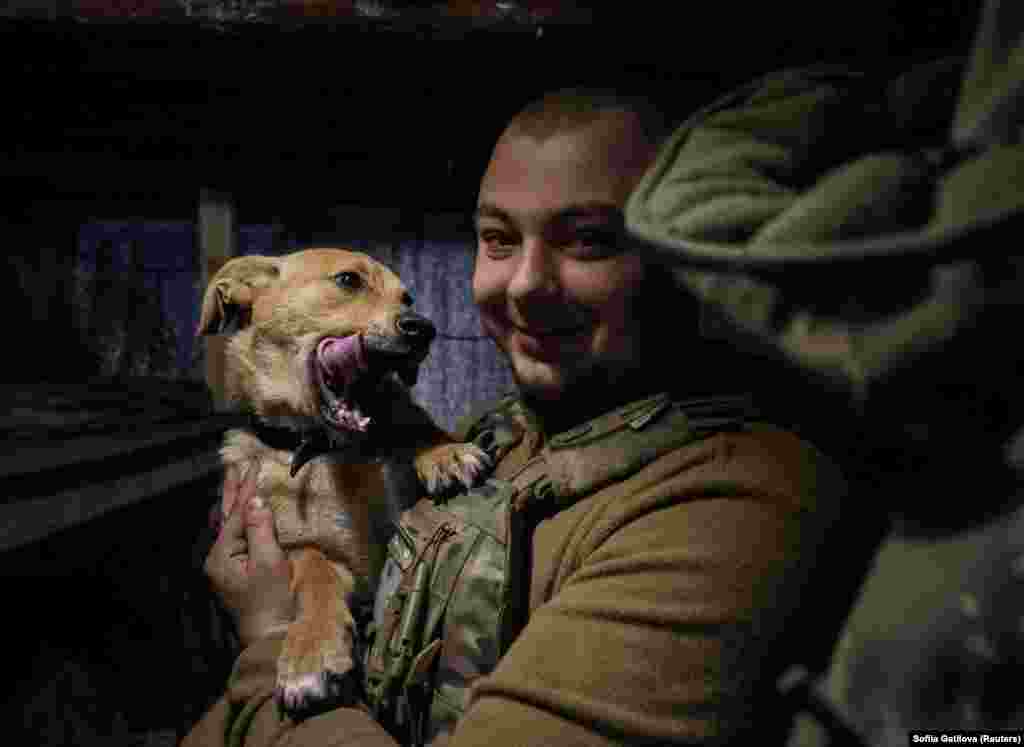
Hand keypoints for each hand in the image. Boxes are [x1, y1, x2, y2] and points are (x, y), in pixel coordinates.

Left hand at [205, 459, 295, 646]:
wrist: (270, 636)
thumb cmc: (271, 601)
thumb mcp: (269, 563)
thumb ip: (261, 529)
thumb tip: (255, 500)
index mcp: (222, 555)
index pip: (237, 514)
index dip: (246, 488)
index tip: (253, 463)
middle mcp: (218, 558)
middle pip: (227, 516)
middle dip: (233, 490)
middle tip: (235, 464)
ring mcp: (226, 566)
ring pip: (231, 525)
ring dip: (236, 501)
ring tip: (236, 480)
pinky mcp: (236, 571)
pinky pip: (238, 536)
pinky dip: (242, 519)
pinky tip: (244, 511)